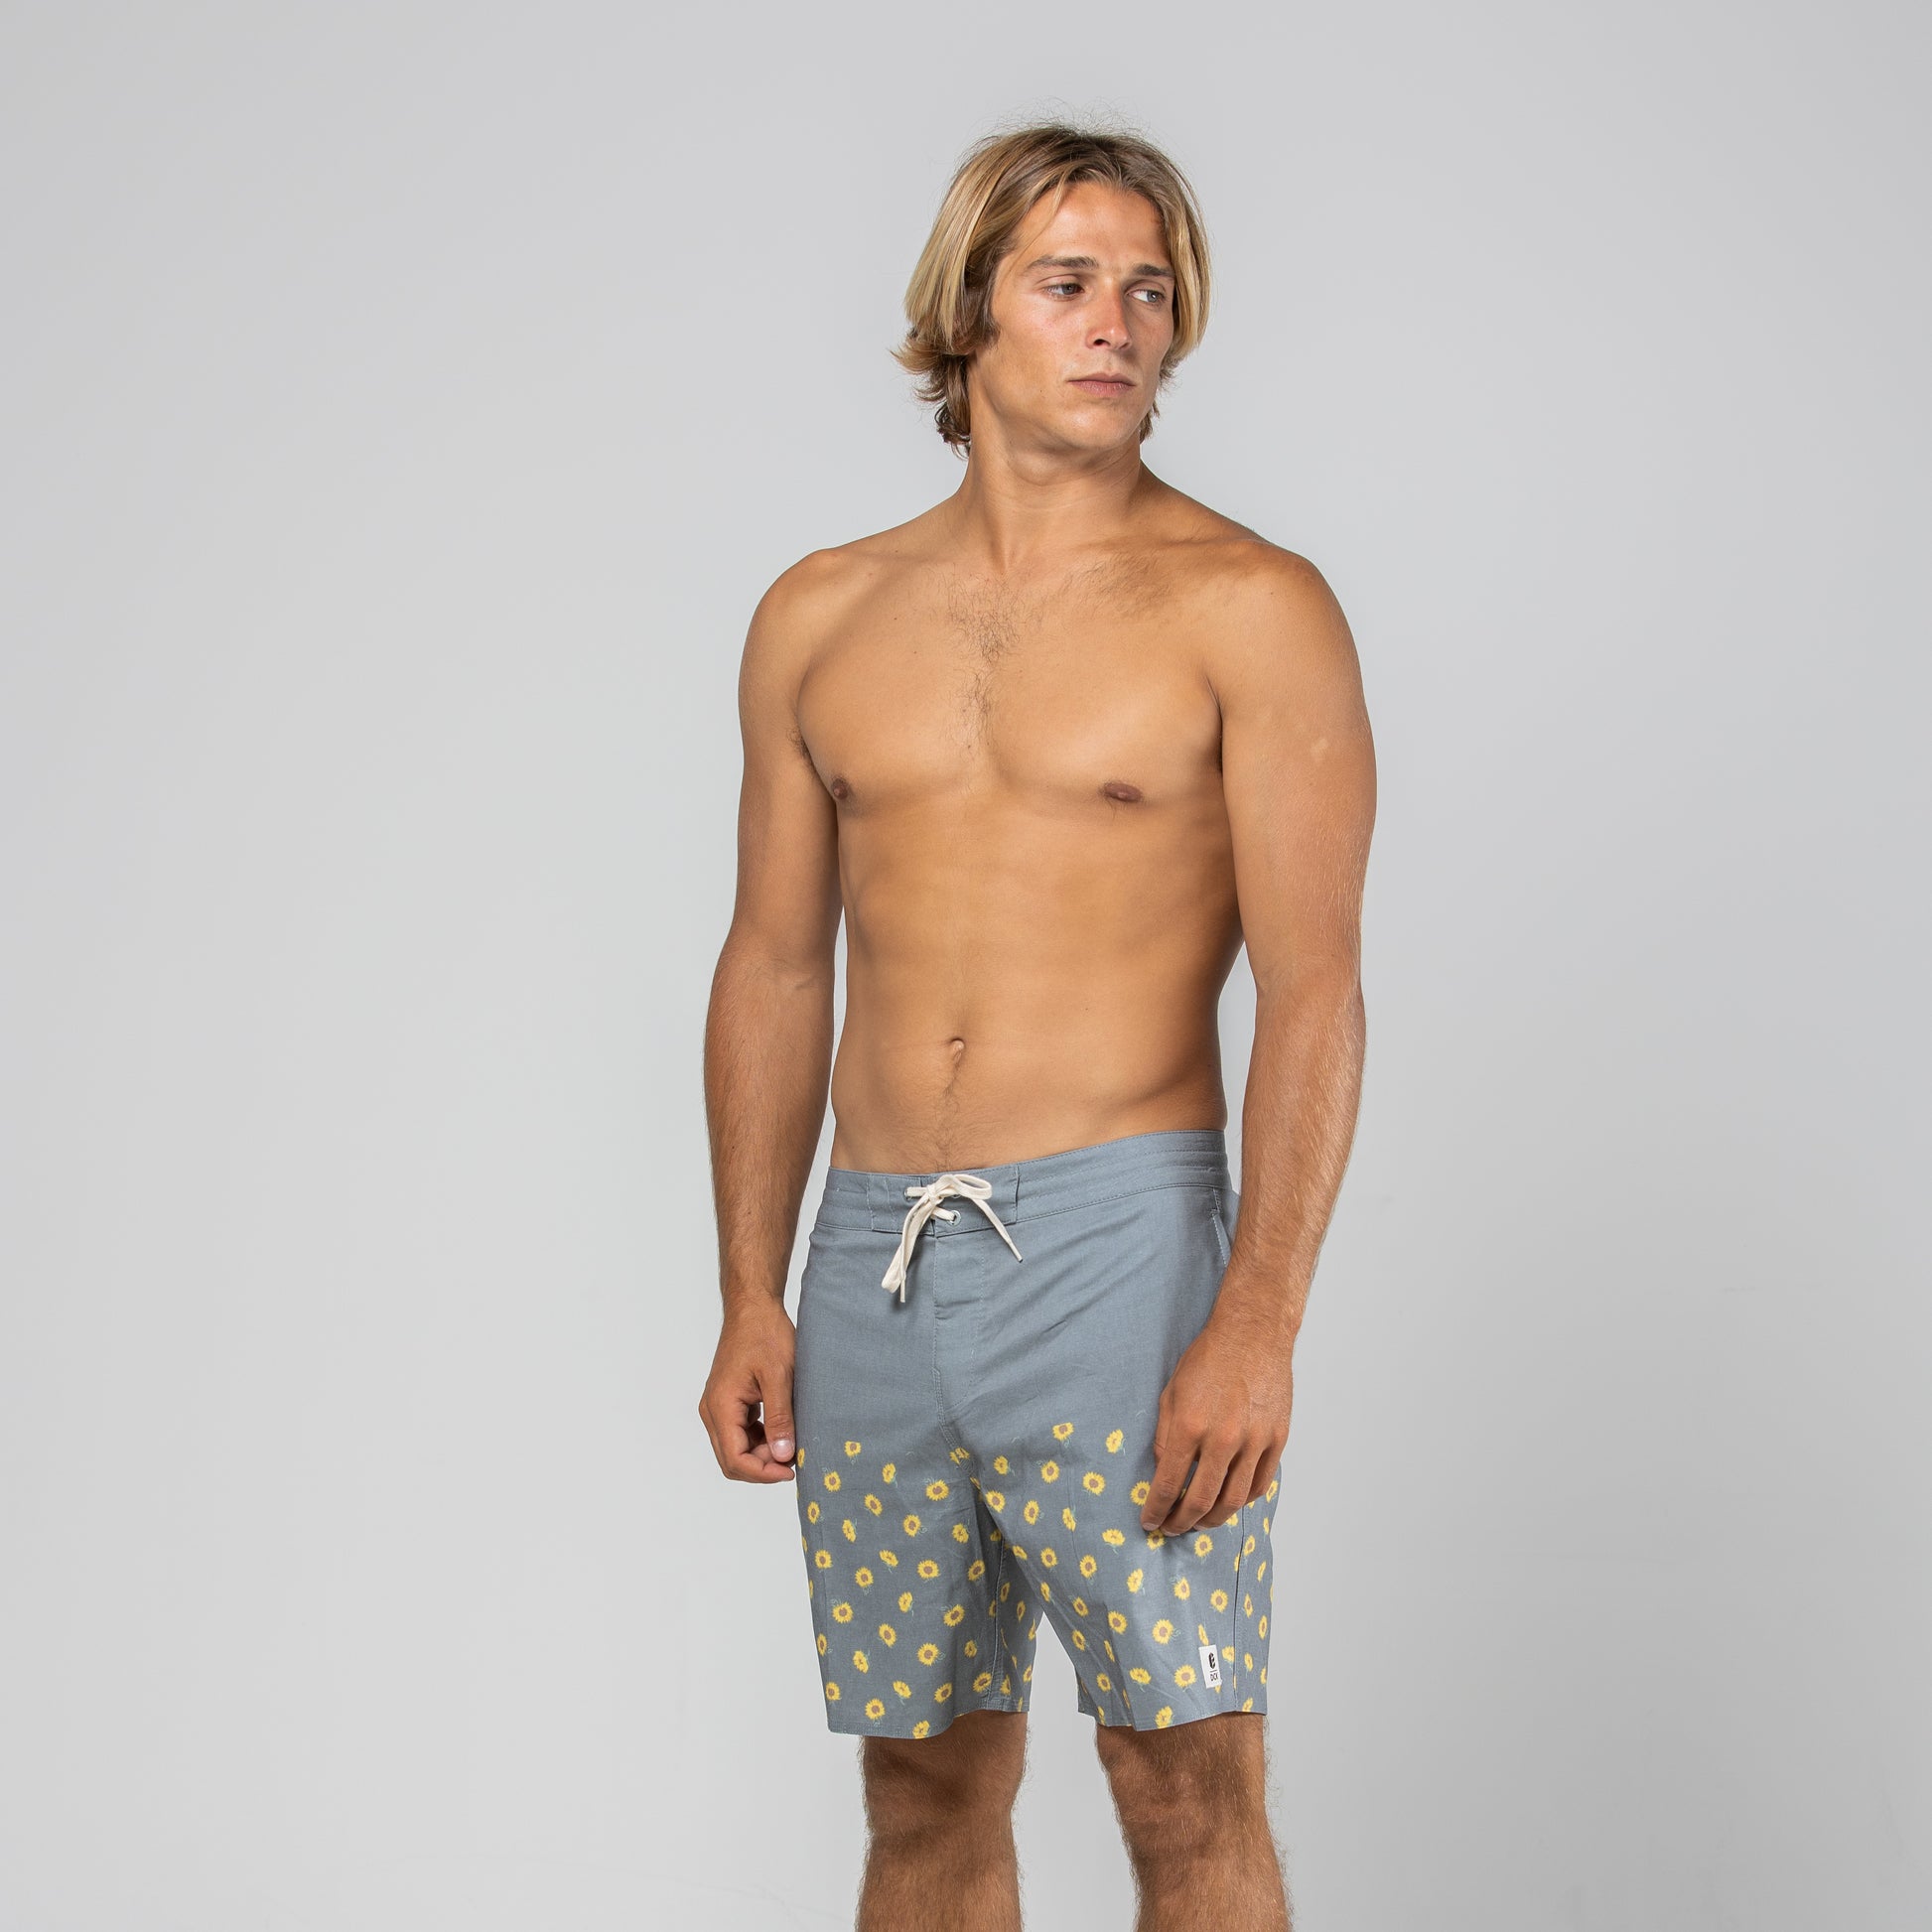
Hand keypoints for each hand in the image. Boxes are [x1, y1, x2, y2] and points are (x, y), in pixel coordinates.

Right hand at [698, 1297, 797, 1483]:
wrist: (753, 1307)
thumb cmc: (765, 1334)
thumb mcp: (779, 1376)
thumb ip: (780, 1418)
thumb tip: (783, 1456)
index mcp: (721, 1406)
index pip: (735, 1459)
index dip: (763, 1473)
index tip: (791, 1470)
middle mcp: (713, 1411)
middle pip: (732, 1460)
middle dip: (762, 1466)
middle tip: (794, 1457)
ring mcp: (719, 1406)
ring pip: (736, 1449)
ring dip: (762, 1454)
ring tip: (791, 1442)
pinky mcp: (729, 1401)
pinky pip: (740, 1433)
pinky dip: (760, 1439)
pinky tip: (782, 1430)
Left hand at [1141, 1308, 1293, 1533]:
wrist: (1252, 1334)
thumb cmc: (1208, 1358)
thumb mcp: (1171, 1393)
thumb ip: (1166, 1436)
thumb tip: (1163, 1472)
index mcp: (1190, 1426)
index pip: (1167, 1484)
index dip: (1155, 1510)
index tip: (1149, 1523)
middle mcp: (1223, 1439)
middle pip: (1201, 1501)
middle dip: (1182, 1522)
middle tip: (1172, 1528)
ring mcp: (1255, 1441)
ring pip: (1233, 1500)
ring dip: (1213, 1519)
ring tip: (1199, 1522)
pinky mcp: (1277, 1440)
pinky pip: (1260, 1484)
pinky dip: (1243, 1500)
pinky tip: (1228, 1501)